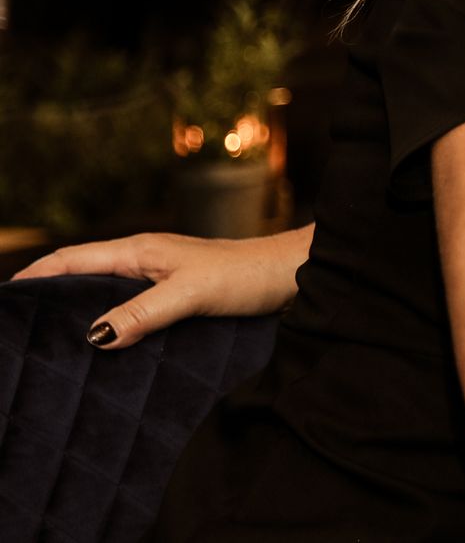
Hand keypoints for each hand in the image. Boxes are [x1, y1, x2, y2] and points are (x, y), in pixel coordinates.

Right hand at [10, 229, 307, 349]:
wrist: (294, 276)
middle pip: (82, 279)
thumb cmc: (247, 275)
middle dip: (49, 299)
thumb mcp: (191, 293)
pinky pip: (132, 313)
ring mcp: (161, 281)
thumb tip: (93, 336)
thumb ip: (144, 312)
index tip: (5, 300)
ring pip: (107, 298)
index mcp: (139, 252)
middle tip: (19, 334)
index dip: (35, 277)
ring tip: (50, 349)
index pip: (72, 260)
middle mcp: (145, 263)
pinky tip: (106, 355)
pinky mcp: (177, 300)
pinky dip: (113, 329)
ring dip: (81, 318)